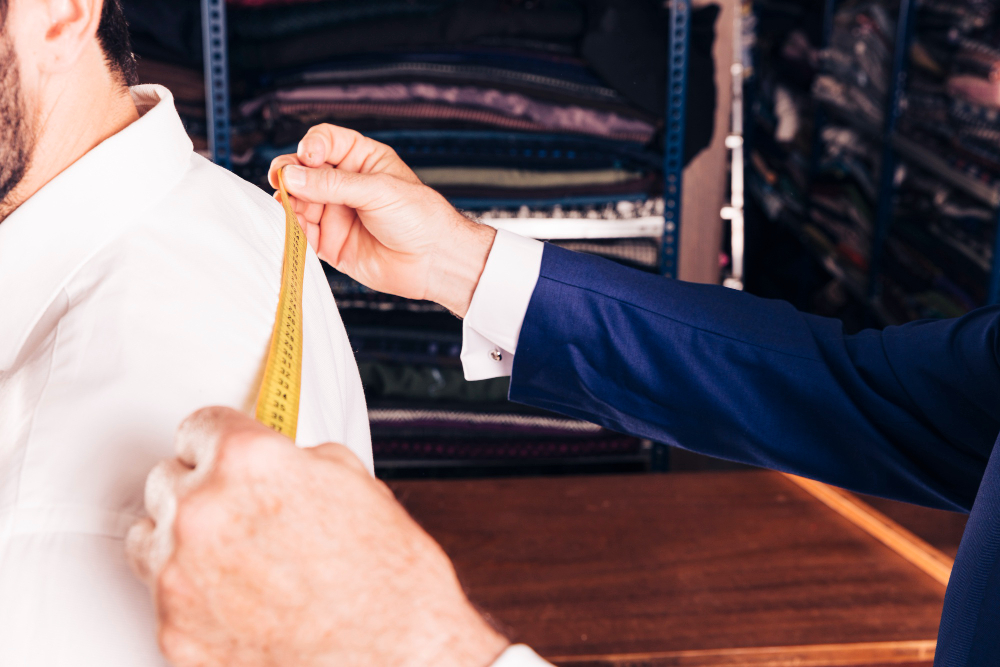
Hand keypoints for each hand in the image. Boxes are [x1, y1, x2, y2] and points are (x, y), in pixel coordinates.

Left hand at [125, 407, 509, 666]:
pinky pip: (164, 598)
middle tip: (241, 511)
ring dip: (181, 538)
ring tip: (231, 556)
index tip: (221, 452)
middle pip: (166, 479)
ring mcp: (180, 577)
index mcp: (247, 461)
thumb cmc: (387, 580)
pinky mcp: (175, 632)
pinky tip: (239, 601)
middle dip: (202, 489)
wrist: (396, 657)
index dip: (218, 440)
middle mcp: (203, 512)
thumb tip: (276, 462)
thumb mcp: (351, 483)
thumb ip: (293, 462)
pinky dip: (194, 596)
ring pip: (150, 536)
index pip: (198, 426)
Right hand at [268, 125, 495, 316]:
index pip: (324, 141)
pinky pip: (302, 234)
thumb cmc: (419, 218)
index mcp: (361, 160)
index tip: (308, 157)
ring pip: (297, 202)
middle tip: (282, 184)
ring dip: (286, 204)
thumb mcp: (377, 190)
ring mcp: (335, 214)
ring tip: (284, 209)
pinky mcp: (330, 244)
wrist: (435, 261)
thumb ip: (332, 184)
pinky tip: (290, 229)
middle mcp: (344, 185)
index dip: (310, 146)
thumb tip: (291, 178)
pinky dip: (291, 231)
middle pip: (302, 172)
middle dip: (289, 175)